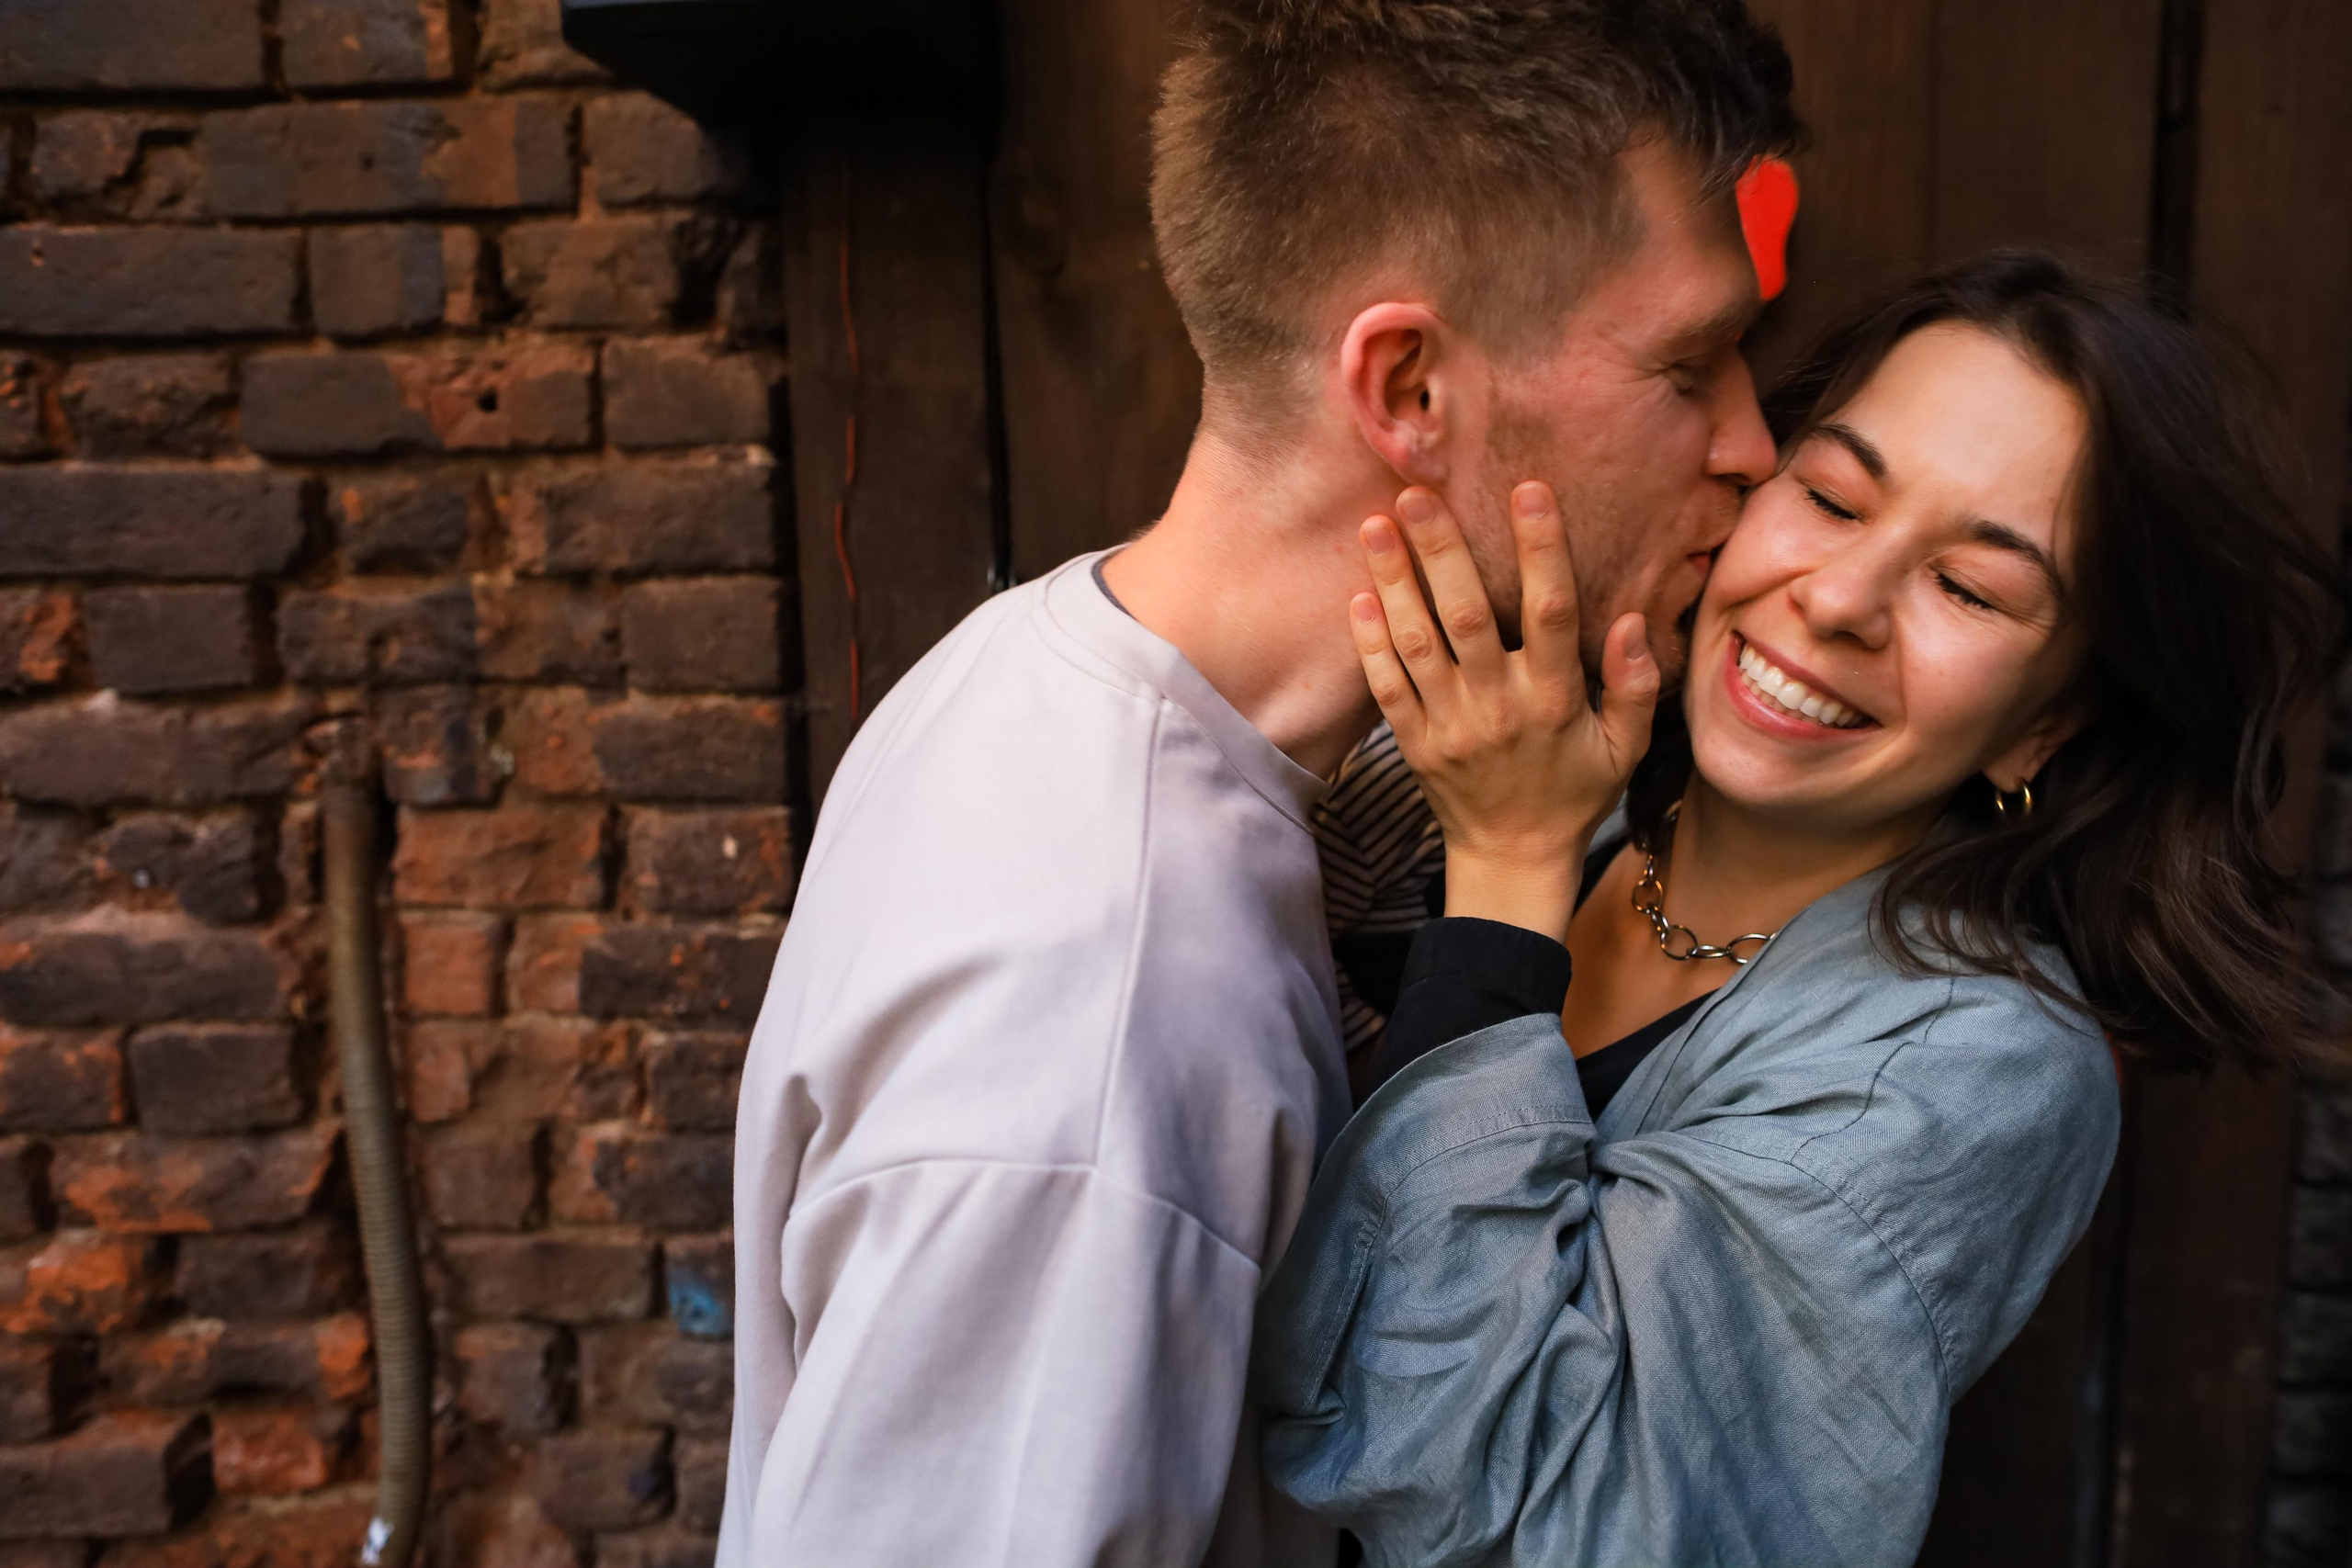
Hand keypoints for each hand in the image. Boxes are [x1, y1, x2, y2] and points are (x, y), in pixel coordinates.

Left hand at [1351, 482, 1658, 940]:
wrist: (1512, 858)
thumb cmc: (1576, 793)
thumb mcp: (1625, 748)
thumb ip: (1634, 684)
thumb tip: (1631, 621)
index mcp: (1553, 700)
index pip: (1550, 613)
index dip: (1541, 550)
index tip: (1528, 491)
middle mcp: (1497, 707)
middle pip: (1467, 617)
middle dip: (1441, 551)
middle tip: (1418, 493)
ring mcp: (1448, 725)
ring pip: (1416, 644)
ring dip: (1393, 581)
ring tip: (1376, 524)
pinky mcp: (1412, 742)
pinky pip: (1386, 686)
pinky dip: (1369, 641)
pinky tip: (1358, 594)